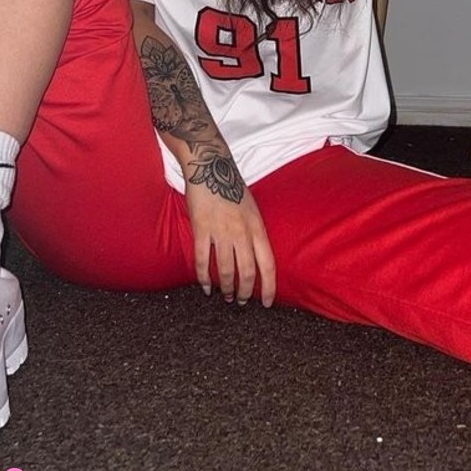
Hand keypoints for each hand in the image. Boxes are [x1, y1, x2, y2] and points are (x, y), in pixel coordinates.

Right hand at [185, 168, 276, 307]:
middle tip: (240, 302)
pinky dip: (204, 277)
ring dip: (225, 288)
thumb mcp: (253, 210)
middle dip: (244, 292)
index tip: (267, 303)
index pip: (268, 264)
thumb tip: (257, 259)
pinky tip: (205, 287)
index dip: (269, 287)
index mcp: (257, 227)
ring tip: (224, 296)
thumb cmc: (233, 189)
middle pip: (247, 272)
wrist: (211, 167)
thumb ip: (255, 233)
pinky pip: (203, 261)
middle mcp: (242, 232)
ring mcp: (221, 231)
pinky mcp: (201, 229)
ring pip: (225, 270)